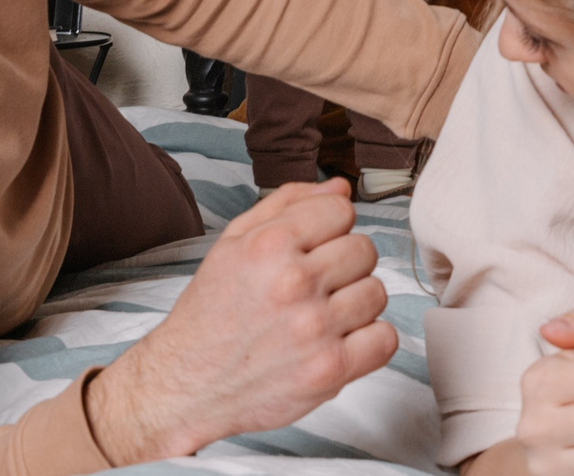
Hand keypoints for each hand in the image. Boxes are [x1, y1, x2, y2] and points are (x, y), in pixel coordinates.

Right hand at [86, 180, 393, 461]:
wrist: (188, 385)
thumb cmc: (211, 314)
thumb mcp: (233, 242)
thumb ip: (287, 203)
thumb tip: (340, 187)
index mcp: (269, 245)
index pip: (342, 210)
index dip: (329, 227)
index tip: (313, 247)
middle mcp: (294, 283)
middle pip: (365, 249)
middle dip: (343, 264)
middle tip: (315, 285)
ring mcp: (315, 329)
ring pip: (377, 292)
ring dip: (355, 303)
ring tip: (323, 315)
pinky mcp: (330, 370)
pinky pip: (385, 339)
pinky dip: (369, 341)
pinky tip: (339, 340)